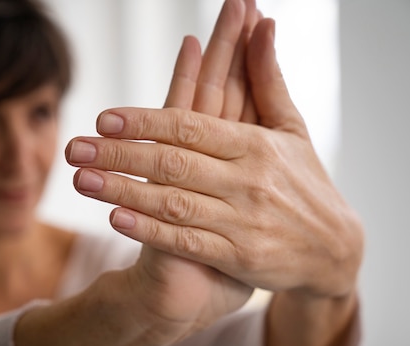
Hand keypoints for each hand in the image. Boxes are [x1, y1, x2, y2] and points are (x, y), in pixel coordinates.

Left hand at [66, 1, 362, 345]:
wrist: (335, 249)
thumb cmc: (306, 182)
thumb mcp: (292, 129)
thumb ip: (268, 79)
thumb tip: (262, 22)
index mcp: (257, 145)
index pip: (190, 126)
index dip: (144, 121)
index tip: (103, 118)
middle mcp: (247, 181)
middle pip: (172, 163)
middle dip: (119, 154)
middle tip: (75, 148)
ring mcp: (242, 221)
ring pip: (172, 202)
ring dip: (123, 190)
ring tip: (80, 179)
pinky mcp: (238, 257)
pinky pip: (186, 242)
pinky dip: (150, 230)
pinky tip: (115, 218)